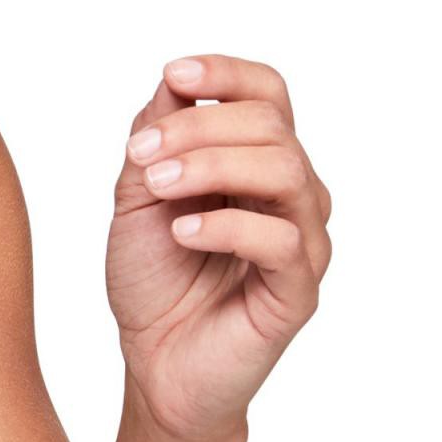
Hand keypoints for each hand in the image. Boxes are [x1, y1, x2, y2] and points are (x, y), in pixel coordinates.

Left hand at [107, 55, 332, 441]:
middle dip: (200, 127)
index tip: (175, 74)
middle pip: (272, 125)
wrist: (155, 368)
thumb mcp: (139, 202)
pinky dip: (228, 226)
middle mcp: (292, 194)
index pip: (267, 95)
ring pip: (286, 172)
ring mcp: (302, 240)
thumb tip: (172, 83)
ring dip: (212, 167)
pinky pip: (282, 240)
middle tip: (140, 156)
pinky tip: (182, 232)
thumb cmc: (154, 284)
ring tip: (156, 188)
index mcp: (258, 164)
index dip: (227, 74)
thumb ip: (156, 144)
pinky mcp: (299, 290)